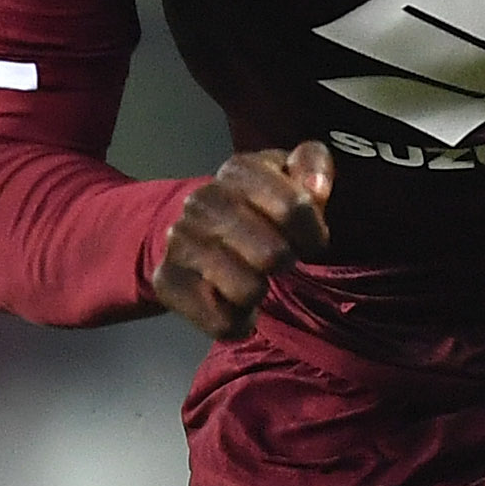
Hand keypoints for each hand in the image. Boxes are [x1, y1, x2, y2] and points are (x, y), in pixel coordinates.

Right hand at [152, 142, 333, 340]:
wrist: (189, 229)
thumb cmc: (253, 206)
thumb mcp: (287, 175)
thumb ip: (312, 164)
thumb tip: (317, 188)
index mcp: (238, 171)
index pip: (294, 208)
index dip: (312, 233)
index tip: (308, 240)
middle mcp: (203, 202)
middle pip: (272, 255)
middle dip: (284, 262)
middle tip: (275, 260)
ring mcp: (181, 241)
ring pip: (247, 289)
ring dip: (260, 291)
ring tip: (253, 277)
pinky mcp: (167, 280)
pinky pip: (221, 320)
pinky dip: (238, 321)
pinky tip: (235, 304)